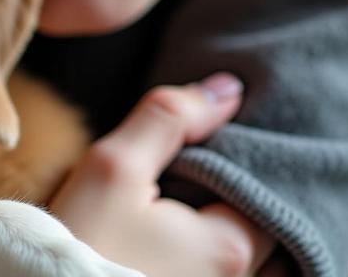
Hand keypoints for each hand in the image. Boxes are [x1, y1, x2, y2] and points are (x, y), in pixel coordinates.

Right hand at [49, 74, 277, 276]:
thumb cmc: (81, 243)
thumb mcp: (114, 166)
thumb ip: (168, 118)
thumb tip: (226, 88)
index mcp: (230, 249)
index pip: (266, 187)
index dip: (234, 157)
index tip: (198, 143)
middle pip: (252, 221)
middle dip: (224, 188)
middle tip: (179, 167)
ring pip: (235, 250)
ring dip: (211, 217)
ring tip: (168, 198)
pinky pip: (210, 269)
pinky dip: (197, 247)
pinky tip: (159, 232)